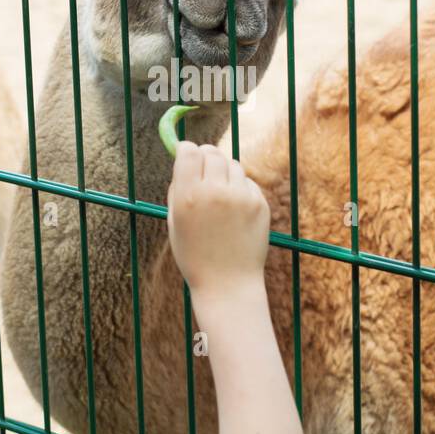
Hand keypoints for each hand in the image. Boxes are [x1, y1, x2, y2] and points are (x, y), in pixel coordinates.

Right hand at [166, 142, 269, 312]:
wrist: (227, 284)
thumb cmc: (194, 255)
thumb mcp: (174, 222)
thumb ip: (178, 189)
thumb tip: (184, 158)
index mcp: (188, 196)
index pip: (188, 151)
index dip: (186, 150)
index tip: (186, 155)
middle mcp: (214, 191)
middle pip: (211, 152)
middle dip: (205, 157)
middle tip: (204, 171)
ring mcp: (240, 197)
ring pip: (232, 164)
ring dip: (224, 172)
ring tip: (219, 194)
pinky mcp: (259, 204)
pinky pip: (247, 182)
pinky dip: (240, 188)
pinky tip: (234, 210)